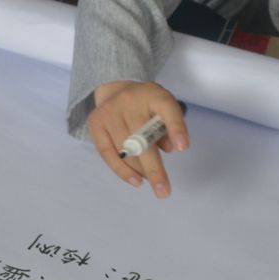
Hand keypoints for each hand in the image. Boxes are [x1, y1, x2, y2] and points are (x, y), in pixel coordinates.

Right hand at [87, 80, 188, 198]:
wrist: (116, 88)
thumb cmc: (146, 104)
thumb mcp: (164, 108)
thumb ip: (170, 127)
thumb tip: (171, 149)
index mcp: (153, 94)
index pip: (167, 109)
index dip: (176, 128)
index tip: (183, 148)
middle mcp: (129, 101)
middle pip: (142, 139)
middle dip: (154, 169)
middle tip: (163, 191)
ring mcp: (109, 112)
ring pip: (125, 150)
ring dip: (140, 171)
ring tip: (152, 182)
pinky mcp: (95, 123)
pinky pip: (107, 153)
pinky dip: (121, 170)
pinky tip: (135, 181)